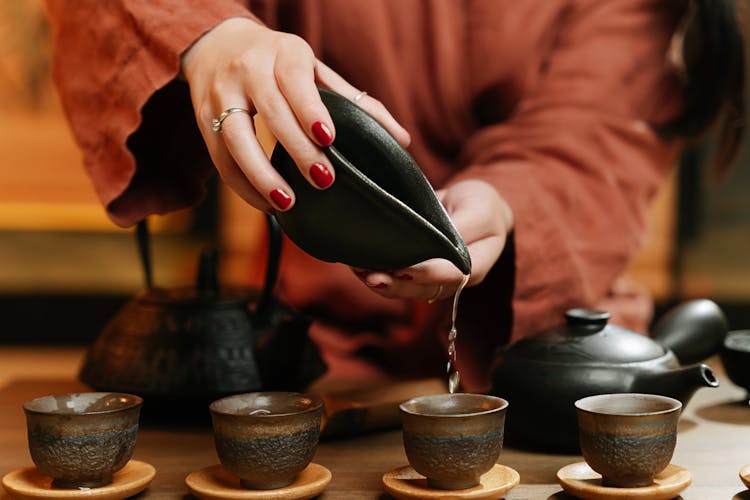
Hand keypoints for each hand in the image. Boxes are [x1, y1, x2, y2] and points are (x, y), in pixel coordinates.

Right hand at [180, 17, 410, 211]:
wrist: (217, 45)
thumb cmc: (280, 64)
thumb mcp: (316, 72)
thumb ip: (356, 103)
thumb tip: (401, 140)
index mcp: (283, 53)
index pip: (295, 80)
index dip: (310, 109)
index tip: (328, 138)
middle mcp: (248, 69)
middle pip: (270, 112)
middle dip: (296, 149)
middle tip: (323, 180)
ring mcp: (221, 93)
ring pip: (234, 137)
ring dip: (260, 175)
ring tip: (287, 202)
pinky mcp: (202, 118)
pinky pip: (219, 158)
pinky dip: (242, 186)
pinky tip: (267, 203)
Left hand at [353, 179, 513, 300]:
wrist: (472, 205)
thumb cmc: (480, 205)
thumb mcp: (478, 209)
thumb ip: (461, 228)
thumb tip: (433, 240)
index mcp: (476, 265)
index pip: (452, 276)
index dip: (427, 274)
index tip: (404, 267)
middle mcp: (453, 279)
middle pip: (425, 289)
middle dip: (397, 285)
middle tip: (372, 276)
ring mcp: (433, 280)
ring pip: (407, 289)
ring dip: (382, 283)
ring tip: (360, 271)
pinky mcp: (416, 273)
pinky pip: (397, 280)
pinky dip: (377, 275)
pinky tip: (359, 266)